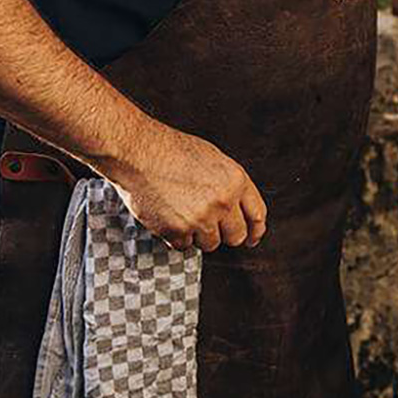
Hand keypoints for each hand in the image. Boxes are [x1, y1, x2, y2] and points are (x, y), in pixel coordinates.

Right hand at [102, 125, 267, 253]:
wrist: (140, 153)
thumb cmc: (172, 151)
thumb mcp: (213, 160)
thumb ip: (229, 185)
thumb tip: (236, 206)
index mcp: (236, 181)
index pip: (257, 215)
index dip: (256, 231)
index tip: (252, 239)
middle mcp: (223, 202)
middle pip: (236, 236)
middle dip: (225, 235)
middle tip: (211, 227)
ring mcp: (201, 218)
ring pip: (210, 243)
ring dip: (198, 234)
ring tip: (182, 211)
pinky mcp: (178, 231)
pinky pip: (183, 246)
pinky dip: (176, 237)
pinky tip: (168, 216)